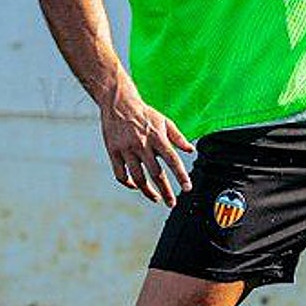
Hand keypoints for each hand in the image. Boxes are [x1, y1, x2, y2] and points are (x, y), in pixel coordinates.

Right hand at [100, 88, 193, 206]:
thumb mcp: (164, 121)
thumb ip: (178, 137)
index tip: (187, 188)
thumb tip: (191, 150)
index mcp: (157, 137)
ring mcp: (127, 149)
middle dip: (166, 191)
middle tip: (171, 203)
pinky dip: (128, 183)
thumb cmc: (144, 113)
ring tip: (156, 198)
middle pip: (156, 174)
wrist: (118, 103)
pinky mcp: (114, 152)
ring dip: (148, 191)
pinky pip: (120, 174)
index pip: (172, 160)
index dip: (181, 175)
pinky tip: (135, 186)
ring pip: (138, 178)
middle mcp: (142, 145)